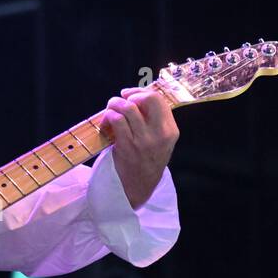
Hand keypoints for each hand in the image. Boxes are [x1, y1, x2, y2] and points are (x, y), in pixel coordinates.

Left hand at [98, 86, 179, 208]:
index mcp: (171, 130)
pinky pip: (116, 120)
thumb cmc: (148, 159)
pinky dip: (108, 117)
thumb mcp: (161, 140)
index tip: (130, 94)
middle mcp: (160, 133)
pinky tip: (106, 123)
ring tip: (110, 110)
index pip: (159, 99)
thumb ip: (154, 120)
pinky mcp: (127, 146)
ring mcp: (143, 140)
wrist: (139, 185)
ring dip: (114, 104)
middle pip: (148, 98)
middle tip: (121, 100)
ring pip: (128, 107)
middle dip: (131, 94)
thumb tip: (137, 95)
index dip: (141, 92)